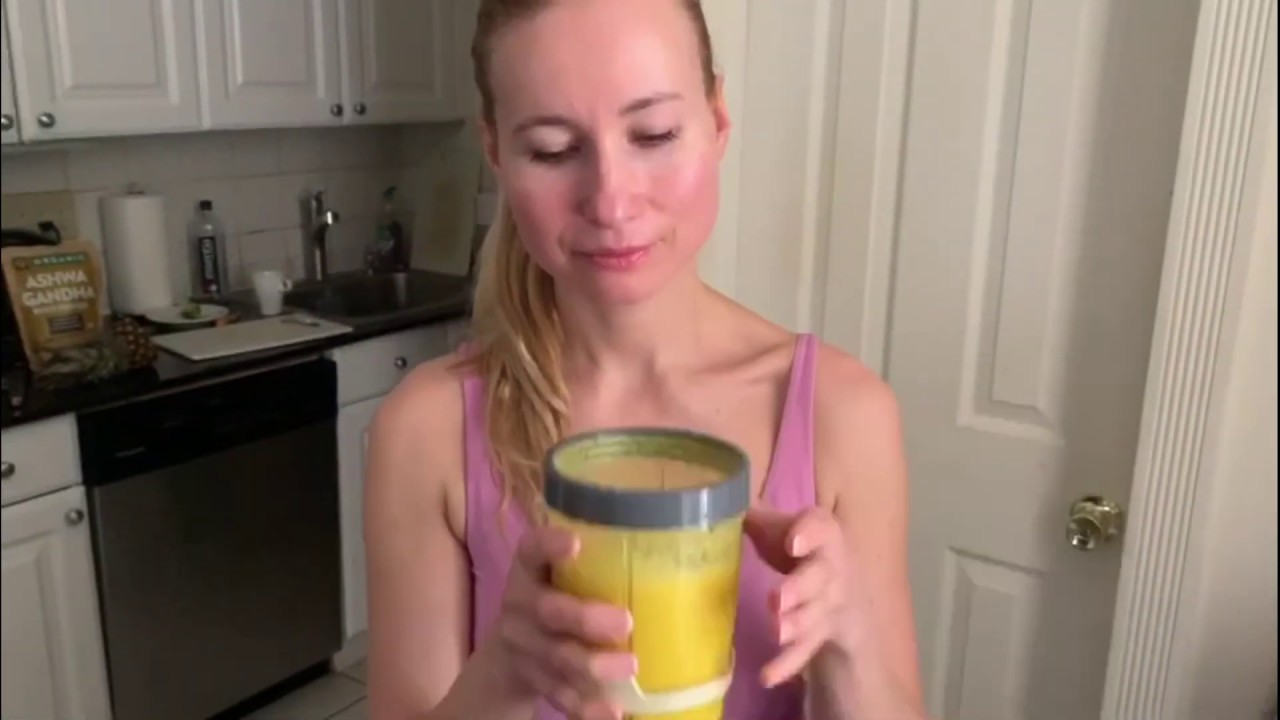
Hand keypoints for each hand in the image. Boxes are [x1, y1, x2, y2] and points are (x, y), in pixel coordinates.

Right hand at [494, 525, 636, 719]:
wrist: (510, 656)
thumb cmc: (556, 599)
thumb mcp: (561, 576)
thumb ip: (594, 563)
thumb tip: (673, 547)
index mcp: (529, 569)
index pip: (532, 548)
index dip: (550, 544)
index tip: (575, 544)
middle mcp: (520, 605)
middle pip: (548, 611)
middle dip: (585, 618)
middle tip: (626, 622)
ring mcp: (524, 647)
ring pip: (557, 657)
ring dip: (593, 666)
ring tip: (630, 669)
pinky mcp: (535, 680)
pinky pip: (561, 694)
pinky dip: (587, 706)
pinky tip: (612, 711)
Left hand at [745, 507, 851, 687]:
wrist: (841, 590)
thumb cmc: (800, 551)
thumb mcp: (781, 530)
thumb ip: (755, 518)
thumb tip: (712, 497)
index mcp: (822, 534)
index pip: (822, 528)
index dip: (810, 533)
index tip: (792, 541)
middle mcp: (832, 569)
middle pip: (822, 577)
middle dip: (801, 588)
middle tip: (778, 599)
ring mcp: (829, 604)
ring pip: (817, 615)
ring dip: (797, 624)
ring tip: (777, 631)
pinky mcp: (821, 634)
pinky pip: (806, 651)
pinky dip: (787, 663)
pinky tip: (768, 675)